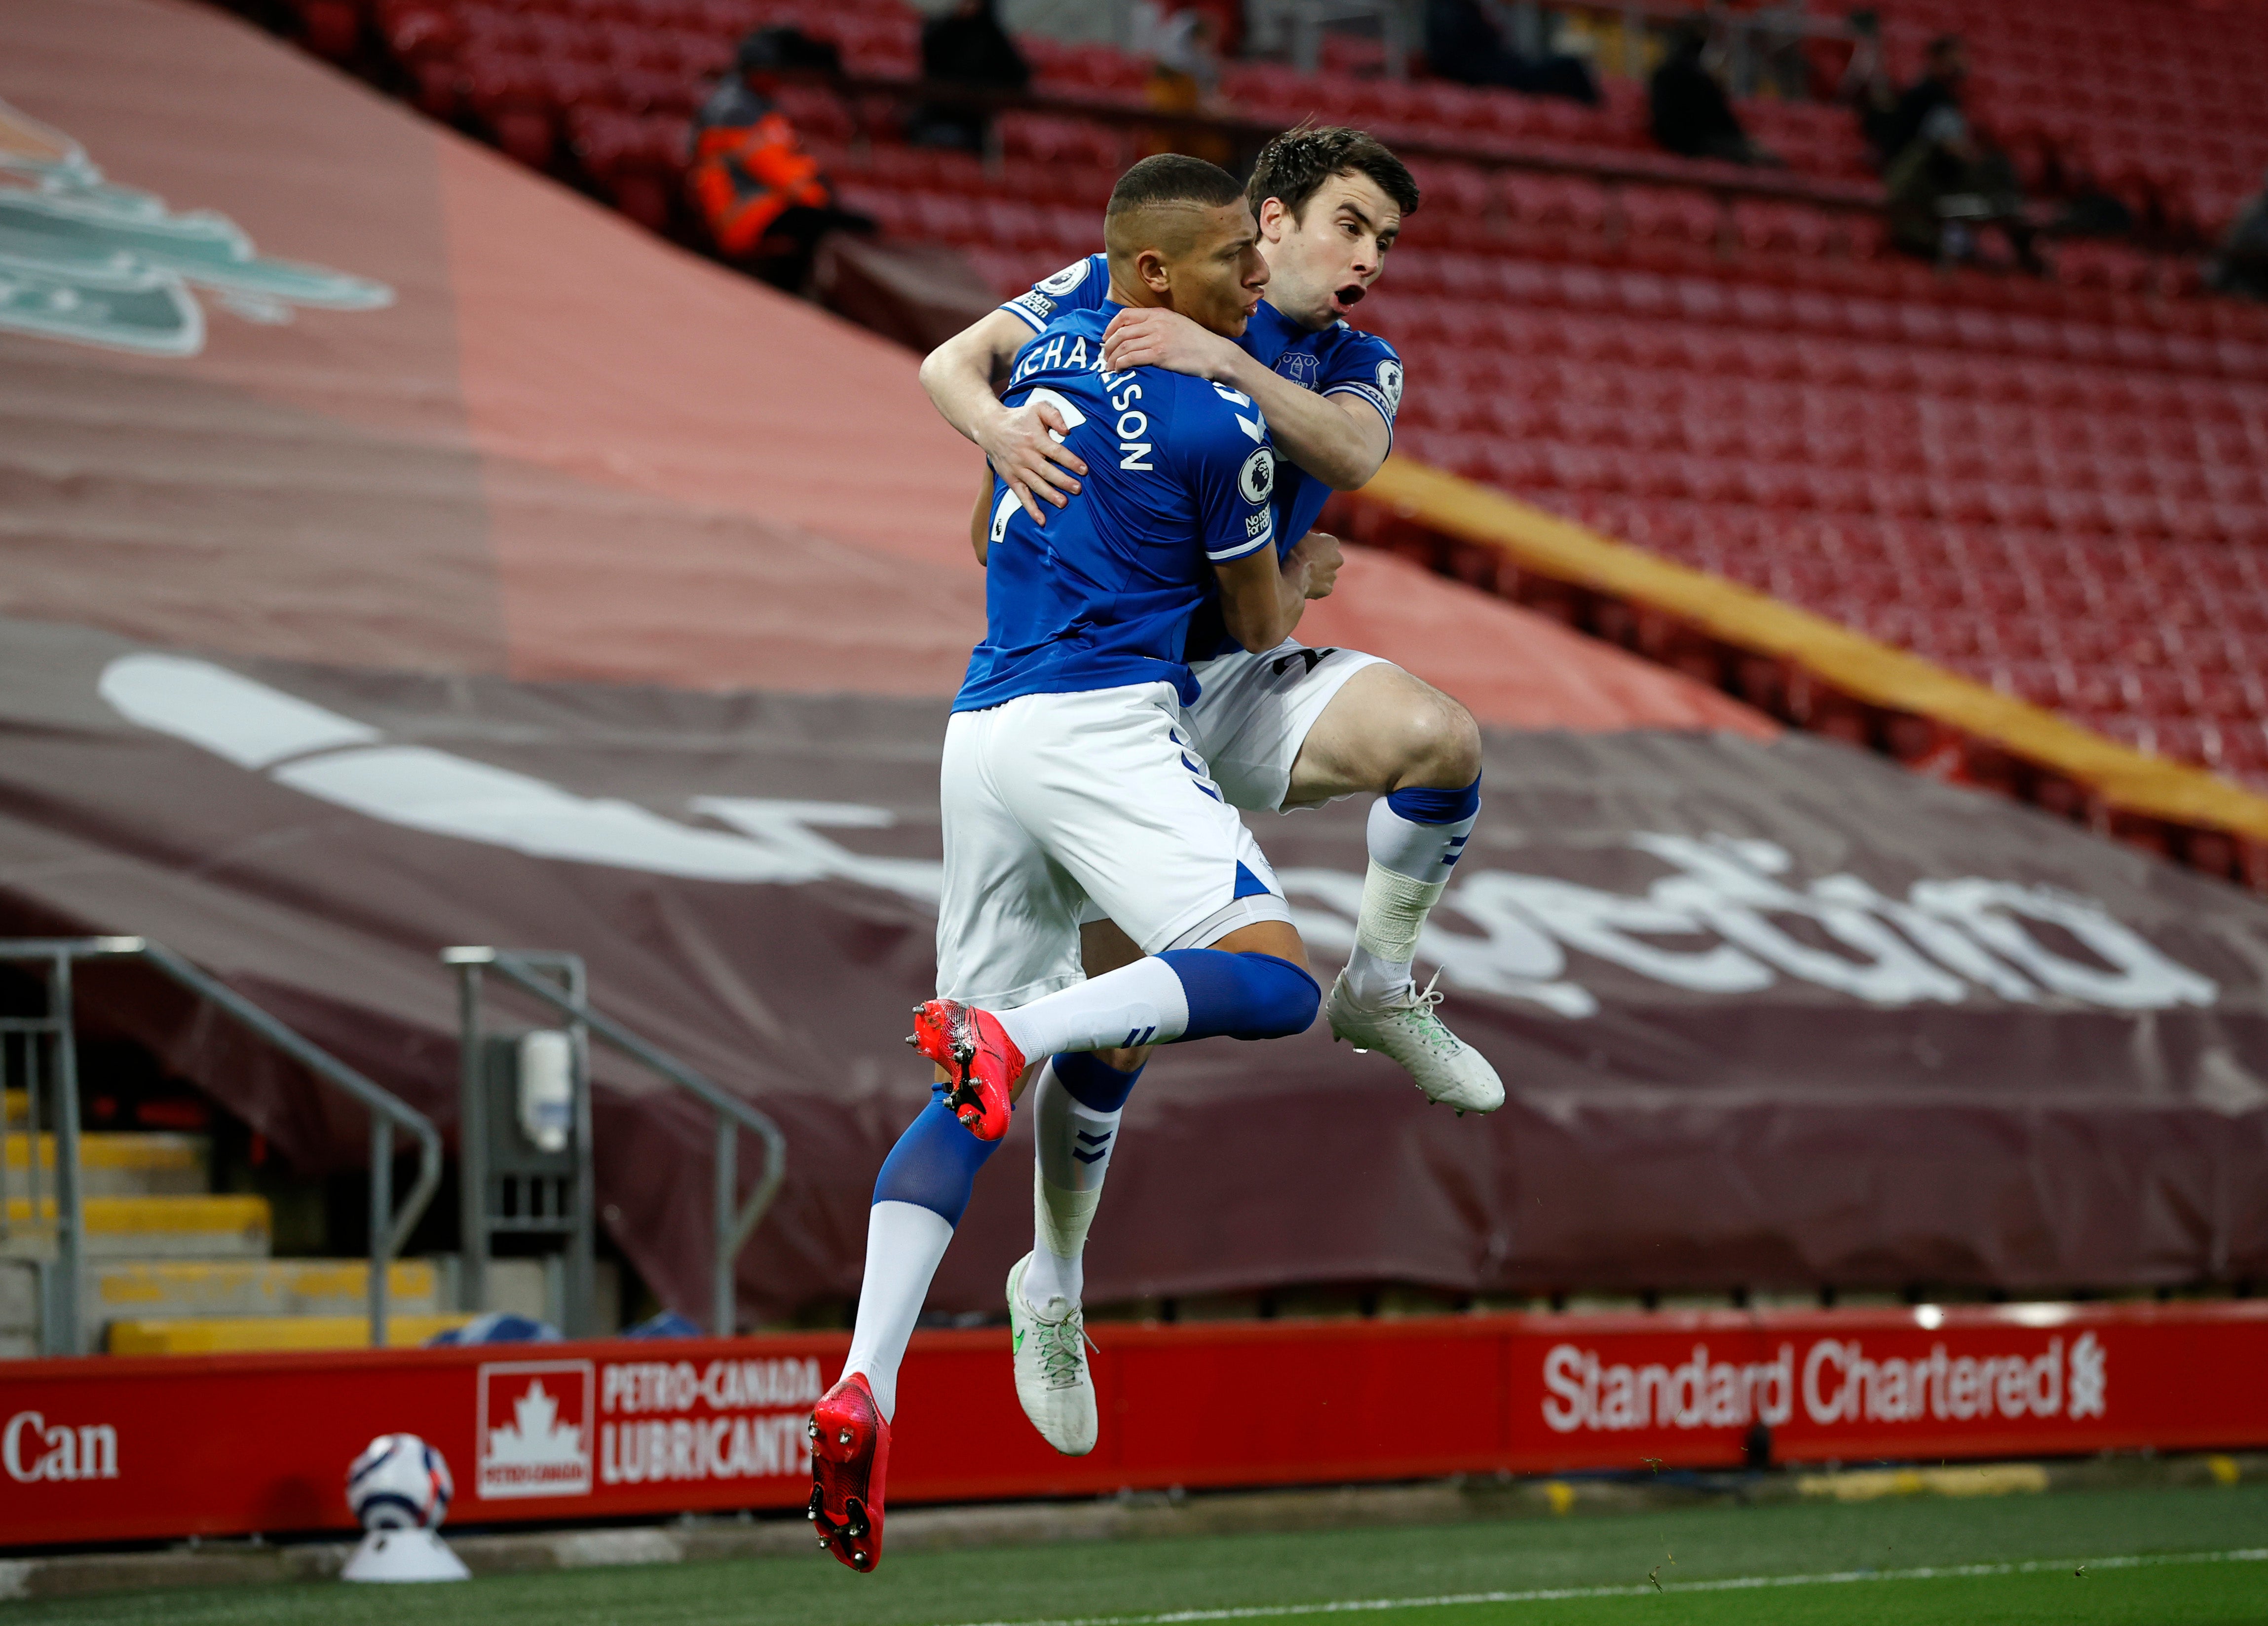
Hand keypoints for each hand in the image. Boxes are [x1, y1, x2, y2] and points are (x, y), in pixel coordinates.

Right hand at [980, 400, 1085, 523]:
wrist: (990, 427)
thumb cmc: (1019, 417)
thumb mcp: (1037, 408)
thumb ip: (1054, 416)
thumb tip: (1067, 430)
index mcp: (1034, 439)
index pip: (1055, 451)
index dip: (1070, 461)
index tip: (1084, 469)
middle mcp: (1025, 456)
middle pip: (1046, 470)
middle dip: (1063, 480)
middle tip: (1078, 489)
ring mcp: (1017, 469)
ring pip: (1035, 484)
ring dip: (1049, 495)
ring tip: (1063, 503)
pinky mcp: (1011, 479)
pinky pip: (1021, 495)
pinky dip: (1031, 508)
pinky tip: (1041, 519)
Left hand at [1101, 306, 1243, 380]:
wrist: (1216, 354)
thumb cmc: (1198, 342)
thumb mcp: (1177, 324)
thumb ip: (1158, 324)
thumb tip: (1138, 333)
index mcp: (1158, 313)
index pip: (1125, 315)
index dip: (1110, 327)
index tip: (1106, 339)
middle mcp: (1155, 323)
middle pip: (1120, 332)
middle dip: (1108, 347)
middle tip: (1105, 357)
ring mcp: (1157, 338)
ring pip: (1123, 346)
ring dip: (1112, 358)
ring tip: (1109, 368)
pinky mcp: (1160, 354)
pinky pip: (1131, 358)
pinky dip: (1120, 365)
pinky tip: (1118, 371)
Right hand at [1292, 531, 1342, 599]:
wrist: (1291, 575)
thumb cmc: (1293, 552)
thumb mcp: (1298, 535)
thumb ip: (1305, 534)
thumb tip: (1302, 532)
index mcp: (1332, 543)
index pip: (1327, 542)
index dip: (1316, 545)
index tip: (1307, 548)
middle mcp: (1338, 559)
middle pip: (1330, 559)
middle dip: (1321, 561)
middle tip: (1306, 562)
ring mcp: (1333, 575)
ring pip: (1327, 574)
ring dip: (1318, 574)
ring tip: (1303, 574)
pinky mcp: (1328, 589)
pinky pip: (1321, 587)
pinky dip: (1315, 587)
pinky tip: (1304, 584)